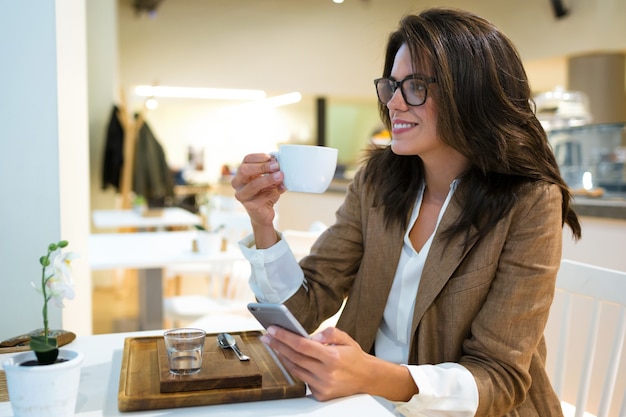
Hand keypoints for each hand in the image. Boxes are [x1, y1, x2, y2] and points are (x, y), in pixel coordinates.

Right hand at [231, 153, 284, 246]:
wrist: (264, 213)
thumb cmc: (265, 193)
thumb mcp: (268, 178)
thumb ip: (271, 170)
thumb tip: (277, 162)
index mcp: (241, 173)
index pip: (246, 160)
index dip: (259, 157)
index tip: (271, 158)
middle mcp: (237, 184)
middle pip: (244, 170)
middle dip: (262, 167)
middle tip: (276, 166)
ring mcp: (242, 196)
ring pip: (254, 185)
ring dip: (269, 179)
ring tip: (280, 176)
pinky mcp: (250, 206)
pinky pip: (263, 197)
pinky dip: (274, 191)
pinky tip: (282, 188)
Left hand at [260, 326, 417, 401]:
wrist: (368, 378)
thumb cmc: (355, 358)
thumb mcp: (346, 339)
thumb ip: (329, 333)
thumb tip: (312, 336)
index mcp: (332, 357)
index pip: (302, 345)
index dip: (285, 337)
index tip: (273, 329)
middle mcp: (326, 373)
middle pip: (294, 357)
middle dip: (277, 345)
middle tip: (267, 336)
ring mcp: (322, 386)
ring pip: (295, 369)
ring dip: (282, 356)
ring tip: (273, 345)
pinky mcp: (320, 394)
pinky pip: (302, 379)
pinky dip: (294, 368)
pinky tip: (287, 359)